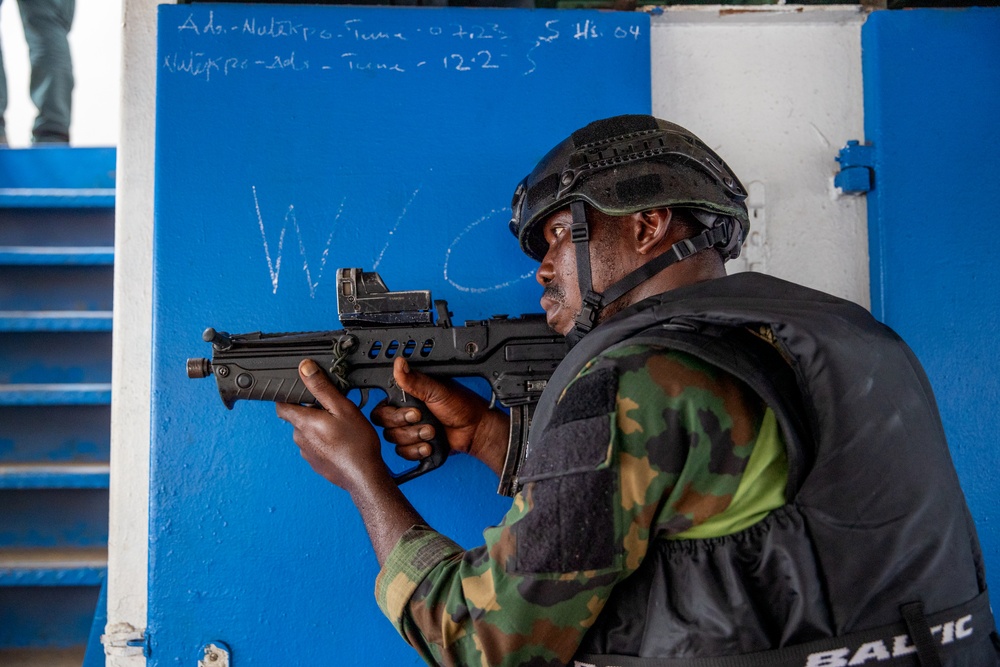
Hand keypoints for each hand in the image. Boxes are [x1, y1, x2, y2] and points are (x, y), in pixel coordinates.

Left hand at [276, 359, 387, 491]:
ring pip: (307, 432)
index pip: (281, 405)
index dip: (289, 395)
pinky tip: (342, 442)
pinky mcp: (315, 463)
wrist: (364, 476)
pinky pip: (315, 446)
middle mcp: (300, 438)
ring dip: (319, 427)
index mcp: (303, 422)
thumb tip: (305, 368)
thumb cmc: (356, 444)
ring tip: (342, 427)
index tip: (302, 392)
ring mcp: (306, 453)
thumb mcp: (342, 408)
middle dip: (312, 411)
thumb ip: (321, 387)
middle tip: (334, 410)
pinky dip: (325, 442)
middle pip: (298, 417)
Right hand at [371, 357, 509, 475]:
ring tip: (432, 431)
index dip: (394, 413)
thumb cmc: (462, 406)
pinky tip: (429, 445)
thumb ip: (415, 380)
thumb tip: (399, 364)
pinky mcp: (416, 445)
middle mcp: (406, 412)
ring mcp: (411, 429)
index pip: (383, 406)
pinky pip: (403, 452)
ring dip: (415, 437)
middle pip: (386, 424)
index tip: (414, 412)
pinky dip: (417, 450)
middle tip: (424, 419)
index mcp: (408, 396)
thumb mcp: (437, 391)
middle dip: (407, 426)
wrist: (476, 430)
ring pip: (395, 439)